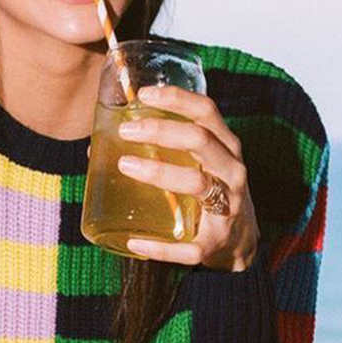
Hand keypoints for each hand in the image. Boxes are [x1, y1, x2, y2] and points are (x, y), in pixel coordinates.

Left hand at [117, 84, 259, 272]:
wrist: (241, 243)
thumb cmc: (211, 195)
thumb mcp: (201, 165)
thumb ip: (165, 151)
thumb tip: (100, 149)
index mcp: (226, 147)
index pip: (206, 112)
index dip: (177, 98)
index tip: (144, 94)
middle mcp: (231, 172)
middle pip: (199, 140)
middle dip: (161, 131)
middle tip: (126, 131)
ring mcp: (226, 208)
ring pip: (196, 183)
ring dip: (159, 172)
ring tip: (125, 166)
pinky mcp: (213, 243)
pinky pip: (186, 247)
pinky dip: (159, 247)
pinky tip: (134, 243)